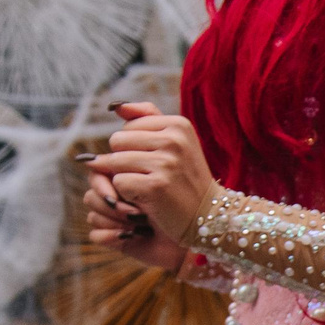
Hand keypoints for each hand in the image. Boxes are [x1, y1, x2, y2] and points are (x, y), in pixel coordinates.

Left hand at [85, 101, 220, 254]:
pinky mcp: (156, 186)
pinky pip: (118, 182)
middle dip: (124, 161)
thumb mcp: (176, 142)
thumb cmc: (187, 179)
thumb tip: (116, 106)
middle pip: (117, 141)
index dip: (134, 148)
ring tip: (148, 188)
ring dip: (124, 178)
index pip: (128, 127)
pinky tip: (147, 200)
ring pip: (114, 161)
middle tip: (149, 177)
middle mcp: (174, 140)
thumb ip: (147, 118)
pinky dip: (126, 195)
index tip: (156, 163)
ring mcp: (166, 164)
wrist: (209, 217)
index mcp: (178, 125)